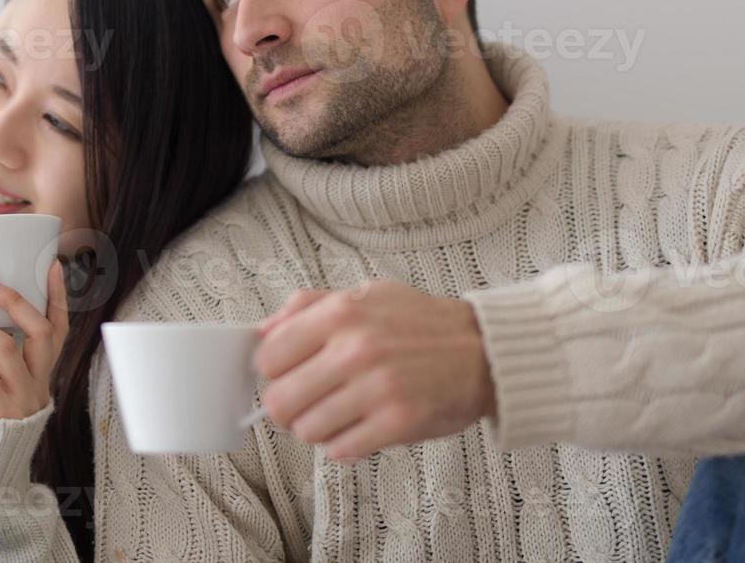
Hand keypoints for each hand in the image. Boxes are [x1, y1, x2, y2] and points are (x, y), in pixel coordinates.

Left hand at [0, 260, 68, 419]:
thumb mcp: (4, 375)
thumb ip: (1, 346)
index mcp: (42, 367)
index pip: (60, 325)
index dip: (58, 295)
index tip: (51, 263)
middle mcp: (39, 378)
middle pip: (41, 329)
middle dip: (13, 301)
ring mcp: (22, 395)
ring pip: (5, 348)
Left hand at [255, 281, 495, 461]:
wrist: (484, 350)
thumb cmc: (419, 323)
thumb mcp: (363, 295)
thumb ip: (308, 307)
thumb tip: (261, 332)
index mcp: (341, 314)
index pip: (268, 357)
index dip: (274, 371)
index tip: (289, 374)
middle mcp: (355, 350)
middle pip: (279, 401)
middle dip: (289, 407)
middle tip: (308, 402)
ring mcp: (377, 388)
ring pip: (307, 430)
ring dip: (318, 428)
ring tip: (340, 414)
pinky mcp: (398, 423)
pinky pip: (341, 450)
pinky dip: (344, 445)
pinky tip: (361, 428)